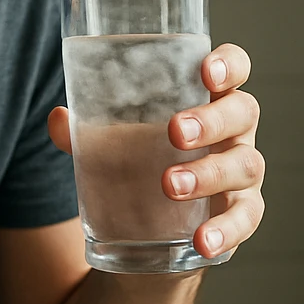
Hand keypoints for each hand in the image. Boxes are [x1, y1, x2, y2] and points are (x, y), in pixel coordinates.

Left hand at [48, 43, 264, 261]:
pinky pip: (246, 219)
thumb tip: (58, 118)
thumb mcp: (112, 144)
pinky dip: (225, 230)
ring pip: (245, 165)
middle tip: (176, 131)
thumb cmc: (141, 163)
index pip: (234, 69)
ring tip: (170, 185)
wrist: (150, 230)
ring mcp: (242, 172)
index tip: (207, 71)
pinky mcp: (242, 213)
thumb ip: (84, 131)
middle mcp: (234, 131)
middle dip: (212, 119)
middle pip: (243, 112)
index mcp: (208, 99)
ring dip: (208, 174)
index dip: (229, 64)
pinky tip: (201, 240)